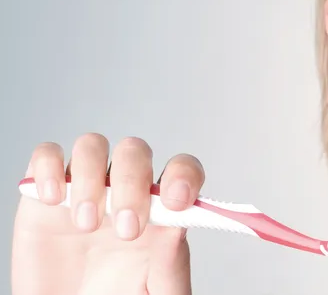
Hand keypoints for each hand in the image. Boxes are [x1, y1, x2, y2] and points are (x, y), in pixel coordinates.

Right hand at [12, 133, 204, 294]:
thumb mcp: (154, 292)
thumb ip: (172, 265)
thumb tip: (177, 227)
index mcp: (159, 209)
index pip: (182, 168)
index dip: (184, 174)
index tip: (177, 201)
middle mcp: (124, 190)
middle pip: (135, 151)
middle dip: (132, 182)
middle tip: (128, 230)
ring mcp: (85, 187)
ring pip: (92, 146)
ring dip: (90, 178)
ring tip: (87, 225)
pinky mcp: (45, 192)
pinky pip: (47, 155)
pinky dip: (49, 168)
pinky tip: (53, 200)